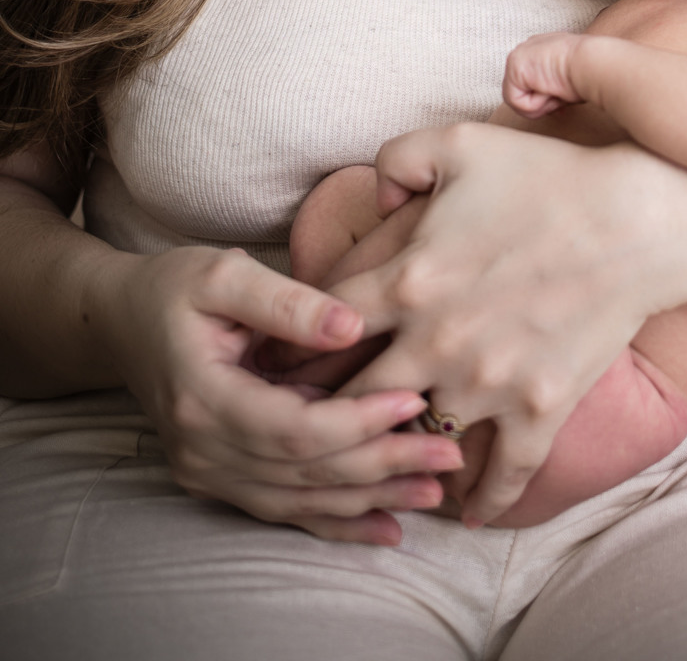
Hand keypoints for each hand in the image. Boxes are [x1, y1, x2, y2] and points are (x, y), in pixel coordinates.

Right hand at [94, 243, 463, 545]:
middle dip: (383, 465)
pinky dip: (337, 520)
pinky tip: (386, 528)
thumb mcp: (222, 273)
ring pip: (301, 499)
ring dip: (371, 499)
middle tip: (450, 454)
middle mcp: (203, 449)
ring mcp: (209, 472)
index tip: (414, 399)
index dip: (358, 420)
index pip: (294, 428)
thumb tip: (353, 326)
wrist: (120, 322)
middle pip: (306, 472)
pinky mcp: (221, 479)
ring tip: (435, 490)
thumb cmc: (174, 287)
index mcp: (203, 397)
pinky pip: (285, 509)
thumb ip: (286, 301)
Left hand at [325, 121, 686, 526]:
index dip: (293, 340)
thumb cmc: (550, 176)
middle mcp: (437, 342)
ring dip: (398, 450)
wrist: (640, 222)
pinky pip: (502, 476)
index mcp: (409, 279)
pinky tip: (467, 511)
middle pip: (353, 397)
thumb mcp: (460, 142)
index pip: (322, 325)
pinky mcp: (539, 412)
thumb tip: (376, 200)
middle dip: (325, 410)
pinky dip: (482, 499)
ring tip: (380, 459)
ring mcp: (489, 385)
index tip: (279, 358)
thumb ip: (397, 159)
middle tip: (306, 423)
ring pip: (419, 438)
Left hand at [503, 31, 585, 116]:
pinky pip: (516, 102)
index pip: (531, 83)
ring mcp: (517, 55)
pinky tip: (550, 88)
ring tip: (557, 88)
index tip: (563, 95)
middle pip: (521, 93)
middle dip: (541, 103)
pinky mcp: (514, 66)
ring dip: (540, 104)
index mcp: (540, 49)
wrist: (592, 62)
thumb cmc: (589, 71)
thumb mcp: (568, 79)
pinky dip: (535, 104)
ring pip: (518, 100)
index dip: (545, 98)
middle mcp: (526, 49)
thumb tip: (553, 107)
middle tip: (561, 92)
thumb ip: (554, 88)